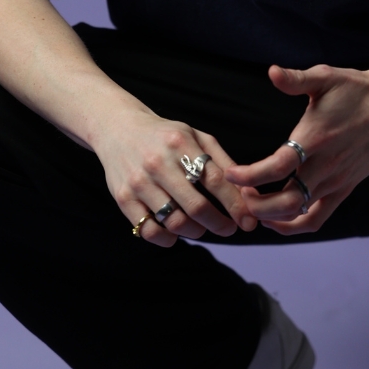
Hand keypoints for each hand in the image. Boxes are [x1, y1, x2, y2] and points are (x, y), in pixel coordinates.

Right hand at [94, 105, 258, 247]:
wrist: (118, 129)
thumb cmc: (165, 136)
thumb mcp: (196, 136)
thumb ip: (222, 161)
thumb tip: (249, 192)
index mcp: (180, 143)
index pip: (215, 179)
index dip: (235, 204)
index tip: (248, 221)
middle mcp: (158, 163)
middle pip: (196, 206)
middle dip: (219, 224)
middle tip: (228, 229)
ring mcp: (139, 182)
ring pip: (175, 222)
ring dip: (196, 232)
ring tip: (202, 227)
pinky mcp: (123, 198)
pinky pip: (149, 231)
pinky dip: (168, 239)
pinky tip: (175, 232)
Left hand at [224, 63, 368, 234]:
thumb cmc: (357, 89)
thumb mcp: (325, 77)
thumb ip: (296, 79)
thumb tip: (272, 71)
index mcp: (316, 138)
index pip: (277, 166)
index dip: (250, 175)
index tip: (230, 174)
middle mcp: (327, 165)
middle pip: (286, 201)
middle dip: (256, 204)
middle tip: (236, 194)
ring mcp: (338, 181)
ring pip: (299, 212)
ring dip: (271, 215)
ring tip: (251, 205)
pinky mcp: (346, 188)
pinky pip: (318, 218)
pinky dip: (295, 225)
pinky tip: (277, 220)